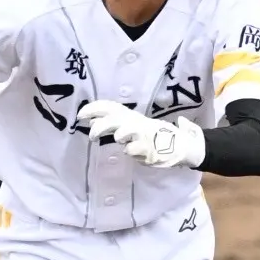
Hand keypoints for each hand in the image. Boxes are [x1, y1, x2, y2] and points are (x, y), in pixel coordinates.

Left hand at [77, 100, 205, 168]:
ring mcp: (144, 135)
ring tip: (118, 138)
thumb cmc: (150, 135)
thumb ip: (112, 122)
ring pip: (128, 131)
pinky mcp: (150, 149)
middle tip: (91, 135)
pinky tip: (132, 152)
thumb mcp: (130, 125)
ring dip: (121, 134)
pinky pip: (136, 149)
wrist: (179, 145)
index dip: (95, 108)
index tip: (80, 115)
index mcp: (131, 116)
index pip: (110, 107)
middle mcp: (136, 123)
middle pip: (116, 118)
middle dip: (102, 125)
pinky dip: (132, 151)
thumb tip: (91, 120)